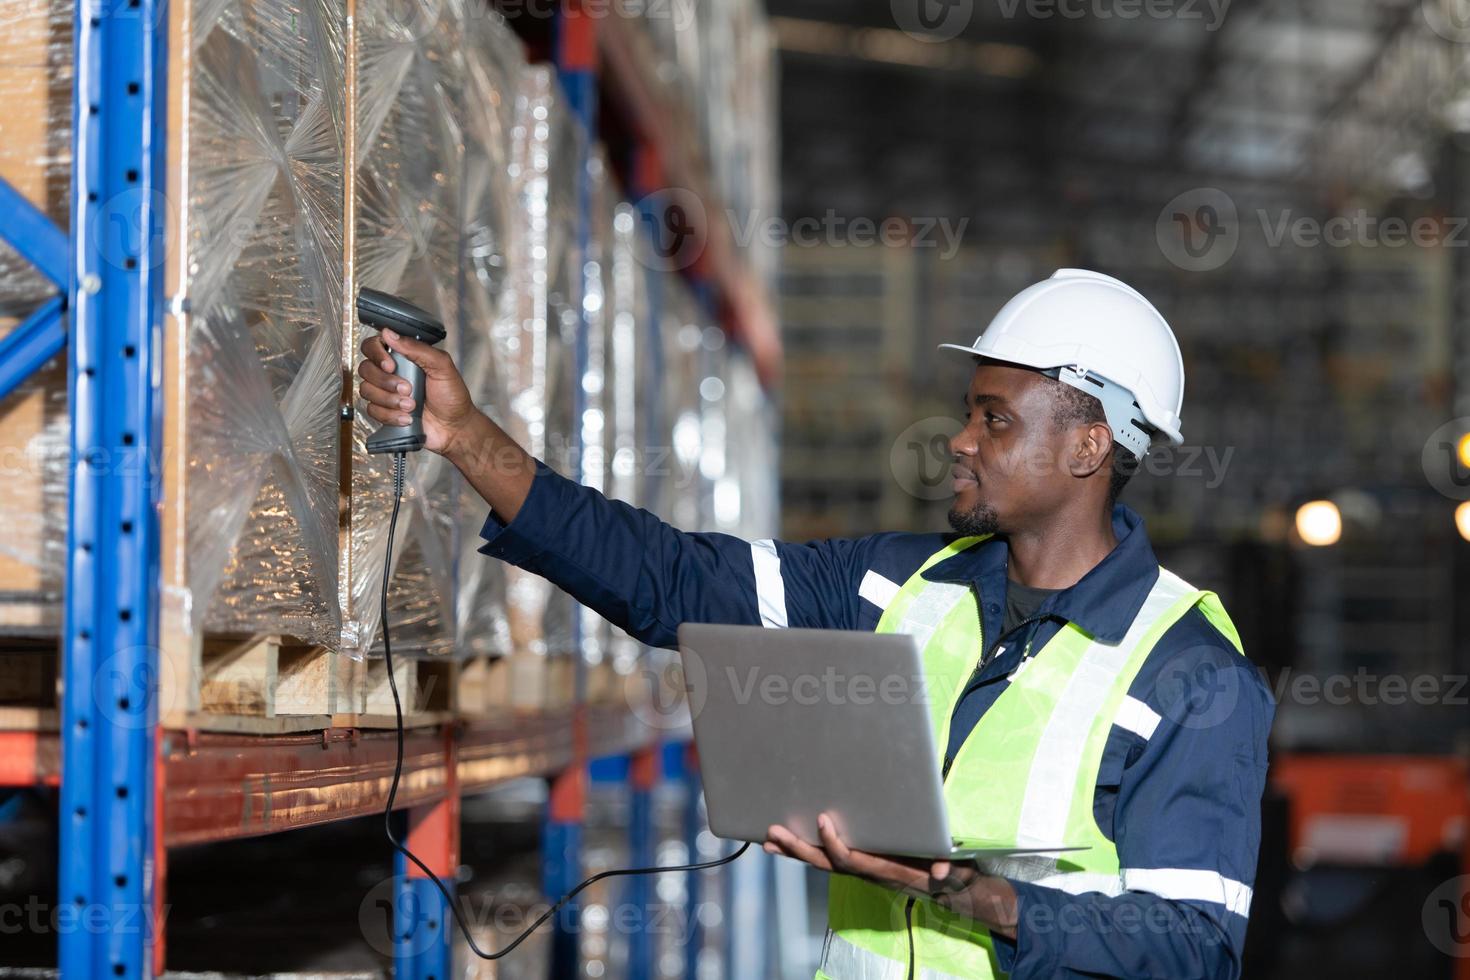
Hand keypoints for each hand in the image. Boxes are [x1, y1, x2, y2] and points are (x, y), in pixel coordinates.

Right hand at [357, 328, 479, 456]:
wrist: (454, 428)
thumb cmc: (452, 396)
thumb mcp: (442, 366)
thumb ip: (417, 348)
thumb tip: (389, 333)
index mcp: (403, 357)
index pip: (373, 345)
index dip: (376, 354)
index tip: (390, 365)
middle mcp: (391, 372)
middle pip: (365, 368)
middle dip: (386, 381)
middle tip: (408, 389)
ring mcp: (386, 392)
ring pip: (366, 390)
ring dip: (390, 400)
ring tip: (411, 405)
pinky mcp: (384, 411)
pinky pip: (372, 410)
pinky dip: (390, 415)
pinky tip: (407, 417)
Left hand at [764, 814, 980, 902]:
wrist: (950, 887)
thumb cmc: (950, 871)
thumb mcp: (954, 867)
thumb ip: (950, 866)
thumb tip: (943, 871)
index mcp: (884, 868)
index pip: (852, 859)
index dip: (834, 843)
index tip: (822, 820)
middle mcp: (868, 871)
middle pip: (826, 863)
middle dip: (798, 848)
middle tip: (773, 832)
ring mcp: (861, 868)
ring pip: (822, 863)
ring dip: (794, 852)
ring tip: (768, 841)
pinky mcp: (860, 864)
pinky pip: (827, 860)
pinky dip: (806, 852)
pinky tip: (786, 846)